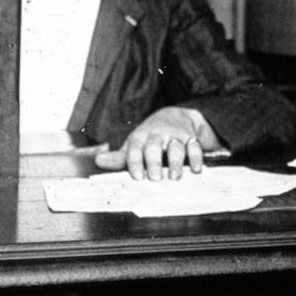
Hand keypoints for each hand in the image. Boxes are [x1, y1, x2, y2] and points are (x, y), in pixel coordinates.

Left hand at [93, 106, 221, 180]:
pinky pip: (195, 147)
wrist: (172, 117)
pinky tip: (196, 170)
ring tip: (175, 177)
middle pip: (154, 146)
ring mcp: (175, 136)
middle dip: (154, 162)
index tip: (136, 177)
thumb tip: (98, 161)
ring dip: (176, 162)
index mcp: (140, 137)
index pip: (135, 149)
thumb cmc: (148, 138)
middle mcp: (157, 135)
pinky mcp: (190, 138)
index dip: (135, 162)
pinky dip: (197, 158)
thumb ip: (119, 157)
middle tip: (154, 178)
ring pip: (176, 147)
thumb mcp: (133, 145)